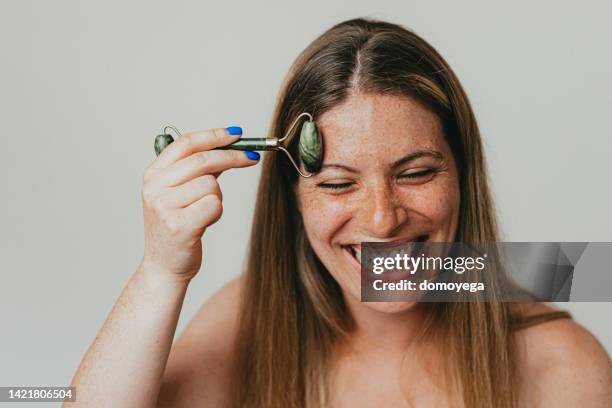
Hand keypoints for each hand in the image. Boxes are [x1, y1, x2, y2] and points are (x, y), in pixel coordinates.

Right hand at [140, 127, 258, 281]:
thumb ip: (198, 170)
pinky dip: (217, 212)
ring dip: (217, 197)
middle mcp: (155, 188)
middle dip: (233, 157)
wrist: (164, 266)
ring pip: (211, 184)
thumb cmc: (176, 228)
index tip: (236, 134)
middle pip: (203, 160)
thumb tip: (228, 146)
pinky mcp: (180, 226)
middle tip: (252, 158)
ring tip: (204, 211)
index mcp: (153, 174)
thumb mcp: (178, 193)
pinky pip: (214, 205)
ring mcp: (165, 207)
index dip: (214, 135)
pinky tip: (204, 223)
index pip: (186, 143)